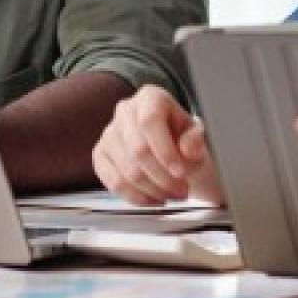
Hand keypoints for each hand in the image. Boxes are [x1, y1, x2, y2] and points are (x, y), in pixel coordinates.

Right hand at [91, 85, 224, 205]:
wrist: (172, 150)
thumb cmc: (184, 139)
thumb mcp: (197, 136)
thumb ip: (196, 140)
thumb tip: (189, 149)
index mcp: (150, 97)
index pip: (150, 121)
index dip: (165, 150)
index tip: (181, 172)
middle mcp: (125, 110)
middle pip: (138, 150)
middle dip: (163, 177)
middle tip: (182, 191)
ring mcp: (109, 133)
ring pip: (127, 171)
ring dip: (153, 191)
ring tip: (171, 196)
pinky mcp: (100, 155)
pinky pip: (113, 183)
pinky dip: (136, 197)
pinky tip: (153, 200)